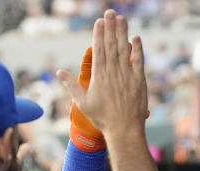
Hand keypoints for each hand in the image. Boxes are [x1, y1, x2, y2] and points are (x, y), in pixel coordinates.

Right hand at [57, 10, 147, 137]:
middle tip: (110, 12)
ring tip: (121, 18)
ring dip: (122, 33)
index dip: (99, 34)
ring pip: (124, 49)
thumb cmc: (102, 118)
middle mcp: (113, 72)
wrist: (124, 129)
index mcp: (99, 75)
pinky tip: (136, 38)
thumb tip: (59, 72)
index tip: (99, 21)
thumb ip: (71, 85)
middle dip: (110, 27)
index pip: (99, 49)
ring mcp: (127, 75)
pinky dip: (137, 49)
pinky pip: (139, 61)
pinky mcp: (139, 81)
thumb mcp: (82, 102)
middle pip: (111, 45)